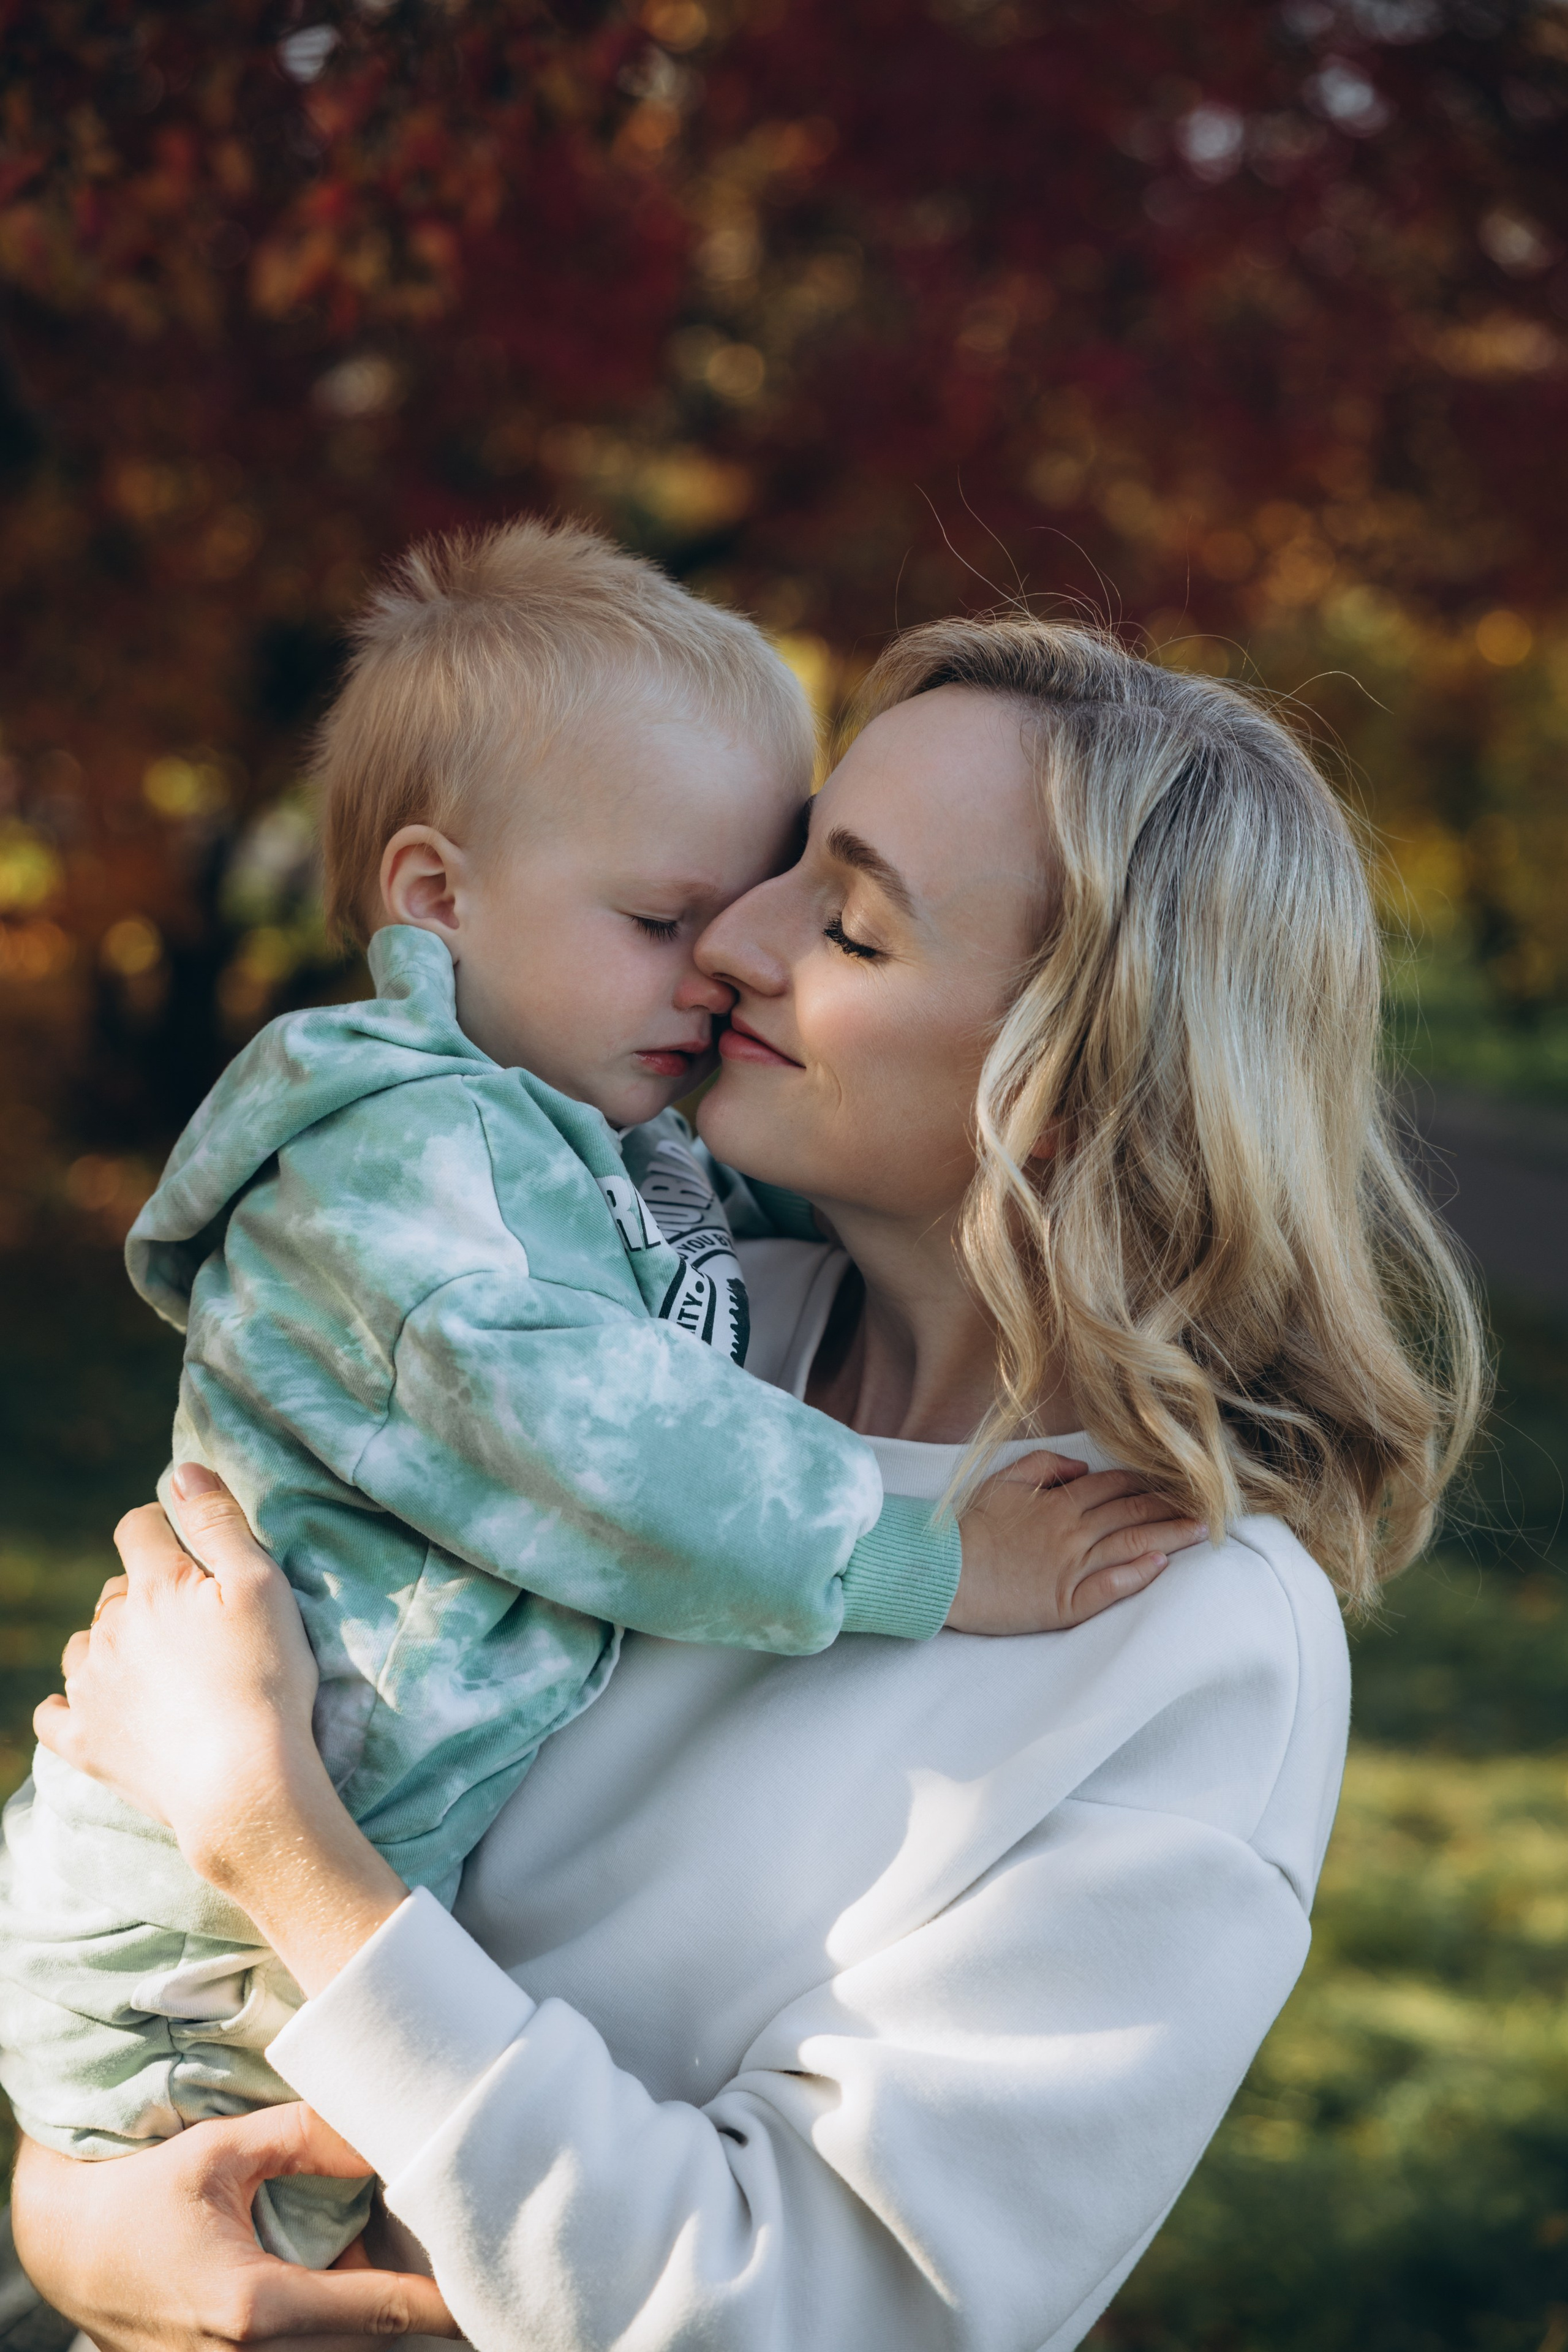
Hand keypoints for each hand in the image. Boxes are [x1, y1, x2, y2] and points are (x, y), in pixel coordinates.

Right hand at [11, 2114, 458, 2349]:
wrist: (70, 2251)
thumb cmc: (142, 2195)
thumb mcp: (223, 2151)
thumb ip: (306, 2138)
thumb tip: (381, 2132)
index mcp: (255, 2308)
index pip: (382, 2313)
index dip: (444, 2302)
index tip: (490, 2281)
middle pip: (370, 2345)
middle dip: (416, 2306)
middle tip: (458, 2250)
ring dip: (372, 2318)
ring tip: (406, 2261)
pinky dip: (334, 2328)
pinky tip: (348, 2280)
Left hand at [36, 1469, 321, 1864]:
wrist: (244, 1784)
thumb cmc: (266, 1680)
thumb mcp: (263, 1586)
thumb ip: (220, 1522)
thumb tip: (183, 1471)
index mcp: (155, 1585)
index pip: (138, 1527)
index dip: (162, 1525)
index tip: (187, 1546)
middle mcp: (110, 1630)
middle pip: (113, 1591)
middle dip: (144, 1592)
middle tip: (191, 1621)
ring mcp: (91, 1688)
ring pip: (83, 1644)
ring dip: (109, 1644)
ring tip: (151, 1665)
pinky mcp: (85, 1742)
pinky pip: (53, 1712)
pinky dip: (68, 1703)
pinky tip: (92, 1705)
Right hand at [949, 1452, 1206, 1633]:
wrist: (943, 1571)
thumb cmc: (970, 1527)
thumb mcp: (1003, 1481)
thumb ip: (1044, 1468)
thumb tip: (1081, 1469)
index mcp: (1059, 1503)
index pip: (1116, 1486)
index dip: (1149, 1482)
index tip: (1177, 1481)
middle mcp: (1072, 1531)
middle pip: (1133, 1513)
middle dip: (1173, 1507)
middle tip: (1210, 1504)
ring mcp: (1072, 1567)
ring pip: (1131, 1546)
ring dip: (1170, 1536)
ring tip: (1200, 1531)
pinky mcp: (1066, 1602)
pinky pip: (1110, 1587)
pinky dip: (1137, 1575)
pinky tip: (1161, 1566)